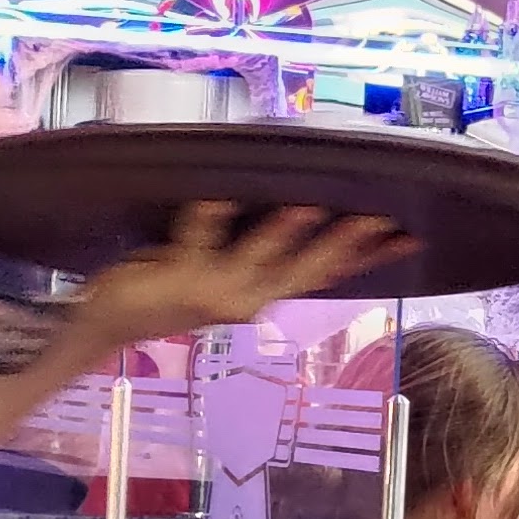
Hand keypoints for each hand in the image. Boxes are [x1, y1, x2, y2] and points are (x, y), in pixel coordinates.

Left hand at [74, 199, 412, 350]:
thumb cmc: (167, 287)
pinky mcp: (179, 279)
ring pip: (258, 261)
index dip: (370, 257)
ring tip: (309, 207)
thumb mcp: (224, 275)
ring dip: (282, 235)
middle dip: (345, 243)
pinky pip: (195, 240)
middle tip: (380, 217)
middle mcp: (247, 300)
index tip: (410, 237)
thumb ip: (260, 257)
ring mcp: (214, 293)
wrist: (107, 322)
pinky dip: (205, 218)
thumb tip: (306, 216)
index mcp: (262, 295)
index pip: (328, 274)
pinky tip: (214, 197)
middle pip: (307, 270)